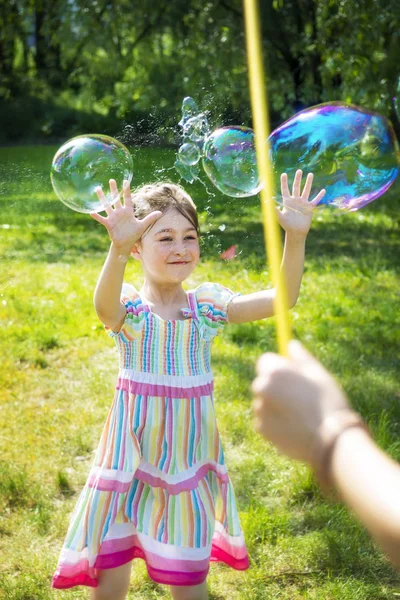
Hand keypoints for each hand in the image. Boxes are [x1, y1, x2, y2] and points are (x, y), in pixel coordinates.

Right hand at [90, 179, 161, 256]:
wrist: (125, 243)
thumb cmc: (133, 234)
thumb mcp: (142, 225)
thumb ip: (150, 218)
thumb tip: (160, 213)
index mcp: (128, 211)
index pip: (128, 198)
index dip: (127, 190)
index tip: (126, 181)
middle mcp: (120, 212)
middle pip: (116, 199)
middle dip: (114, 190)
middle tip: (111, 180)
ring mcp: (113, 217)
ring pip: (107, 205)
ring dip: (102, 198)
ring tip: (98, 189)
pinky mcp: (108, 224)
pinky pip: (101, 219)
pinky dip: (97, 216)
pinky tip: (91, 212)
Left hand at [252, 340, 348, 466]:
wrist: (331, 439)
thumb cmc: (328, 401)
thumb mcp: (318, 373)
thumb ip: (300, 356)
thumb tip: (291, 344)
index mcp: (274, 371)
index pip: (265, 361)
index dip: (279, 367)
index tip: (292, 375)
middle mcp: (261, 388)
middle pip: (263, 382)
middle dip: (276, 387)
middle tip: (299, 397)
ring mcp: (259, 409)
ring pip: (265, 403)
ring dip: (276, 405)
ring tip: (301, 415)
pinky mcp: (261, 430)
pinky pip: (266, 421)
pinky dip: (276, 423)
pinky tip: (295, 427)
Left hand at [276, 170, 325, 236]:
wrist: (296, 232)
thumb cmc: (286, 225)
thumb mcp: (279, 217)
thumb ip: (274, 209)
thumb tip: (267, 202)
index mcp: (287, 201)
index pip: (285, 189)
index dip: (284, 182)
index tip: (284, 174)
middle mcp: (295, 200)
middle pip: (296, 187)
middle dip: (297, 179)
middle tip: (299, 170)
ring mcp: (303, 203)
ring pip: (306, 190)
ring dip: (308, 183)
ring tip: (310, 174)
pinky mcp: (309, 208)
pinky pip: (315, 200)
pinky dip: (319, 196)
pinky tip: (323, 190)